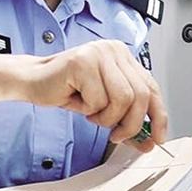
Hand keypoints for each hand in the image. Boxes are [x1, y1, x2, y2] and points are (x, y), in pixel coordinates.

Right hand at [28, 40, 167, 152]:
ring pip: (122, 99)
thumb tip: (148, 141)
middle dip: (130, 124)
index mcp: (122, 55)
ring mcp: (98, 53)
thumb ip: (127, 120)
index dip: (158, 115)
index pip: (151, 87)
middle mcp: (113, 50)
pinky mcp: (83, 62)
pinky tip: (78, 101)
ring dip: (106, 117)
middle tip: (116, 135)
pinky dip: (88, 110)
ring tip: (91, 113)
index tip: (156, 137)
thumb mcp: (104, 106)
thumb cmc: (67, 90)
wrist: (33, 81)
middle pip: (140, 95)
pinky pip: (98, 99)